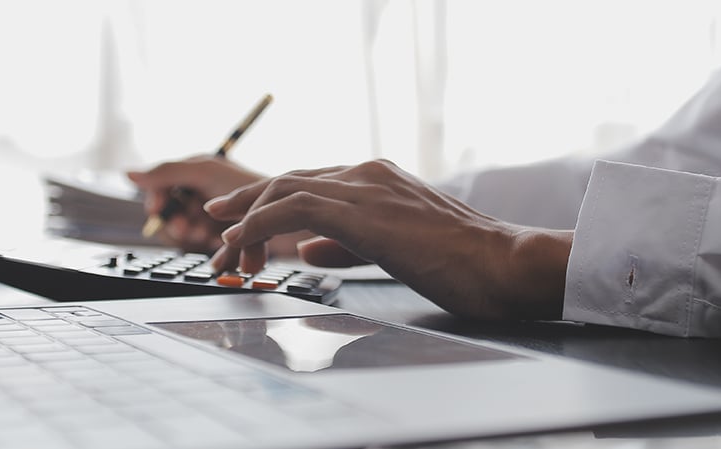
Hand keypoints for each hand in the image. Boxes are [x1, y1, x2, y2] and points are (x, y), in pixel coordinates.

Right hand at [127, 155, 310, 255]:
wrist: (294, 216)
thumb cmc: (254, 186)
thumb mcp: (205, 172)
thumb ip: (166, 171)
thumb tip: (128, 173)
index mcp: (198, 170)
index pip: (159, 186)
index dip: (158, 199)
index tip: (160, 210)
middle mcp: (205, 191)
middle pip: (170, 212)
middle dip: (177, 221)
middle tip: (189, 228)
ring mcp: (217, 216)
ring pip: (186, 233)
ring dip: (193, 236)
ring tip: (206, 236)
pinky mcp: (230, 238)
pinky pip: (206, 249)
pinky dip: (211, 250)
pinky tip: (220, 251)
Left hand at [204, 160, 571, 321]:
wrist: (501, 262)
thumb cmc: (464, 264)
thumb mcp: (395, 250)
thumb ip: (349, 244)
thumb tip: (309, 249)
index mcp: (378, 180)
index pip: (308, 184)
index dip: (267, 203)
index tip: (237, 225)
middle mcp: (366, 174)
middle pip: (287, 181)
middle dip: (245, 209)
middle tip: (218, 237)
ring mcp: (363, 186)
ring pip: (282, 191)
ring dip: (245, 223)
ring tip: (226, 255)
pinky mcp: (359, 209)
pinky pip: (290, 208)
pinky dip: (257, 224)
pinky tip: (240, 244)